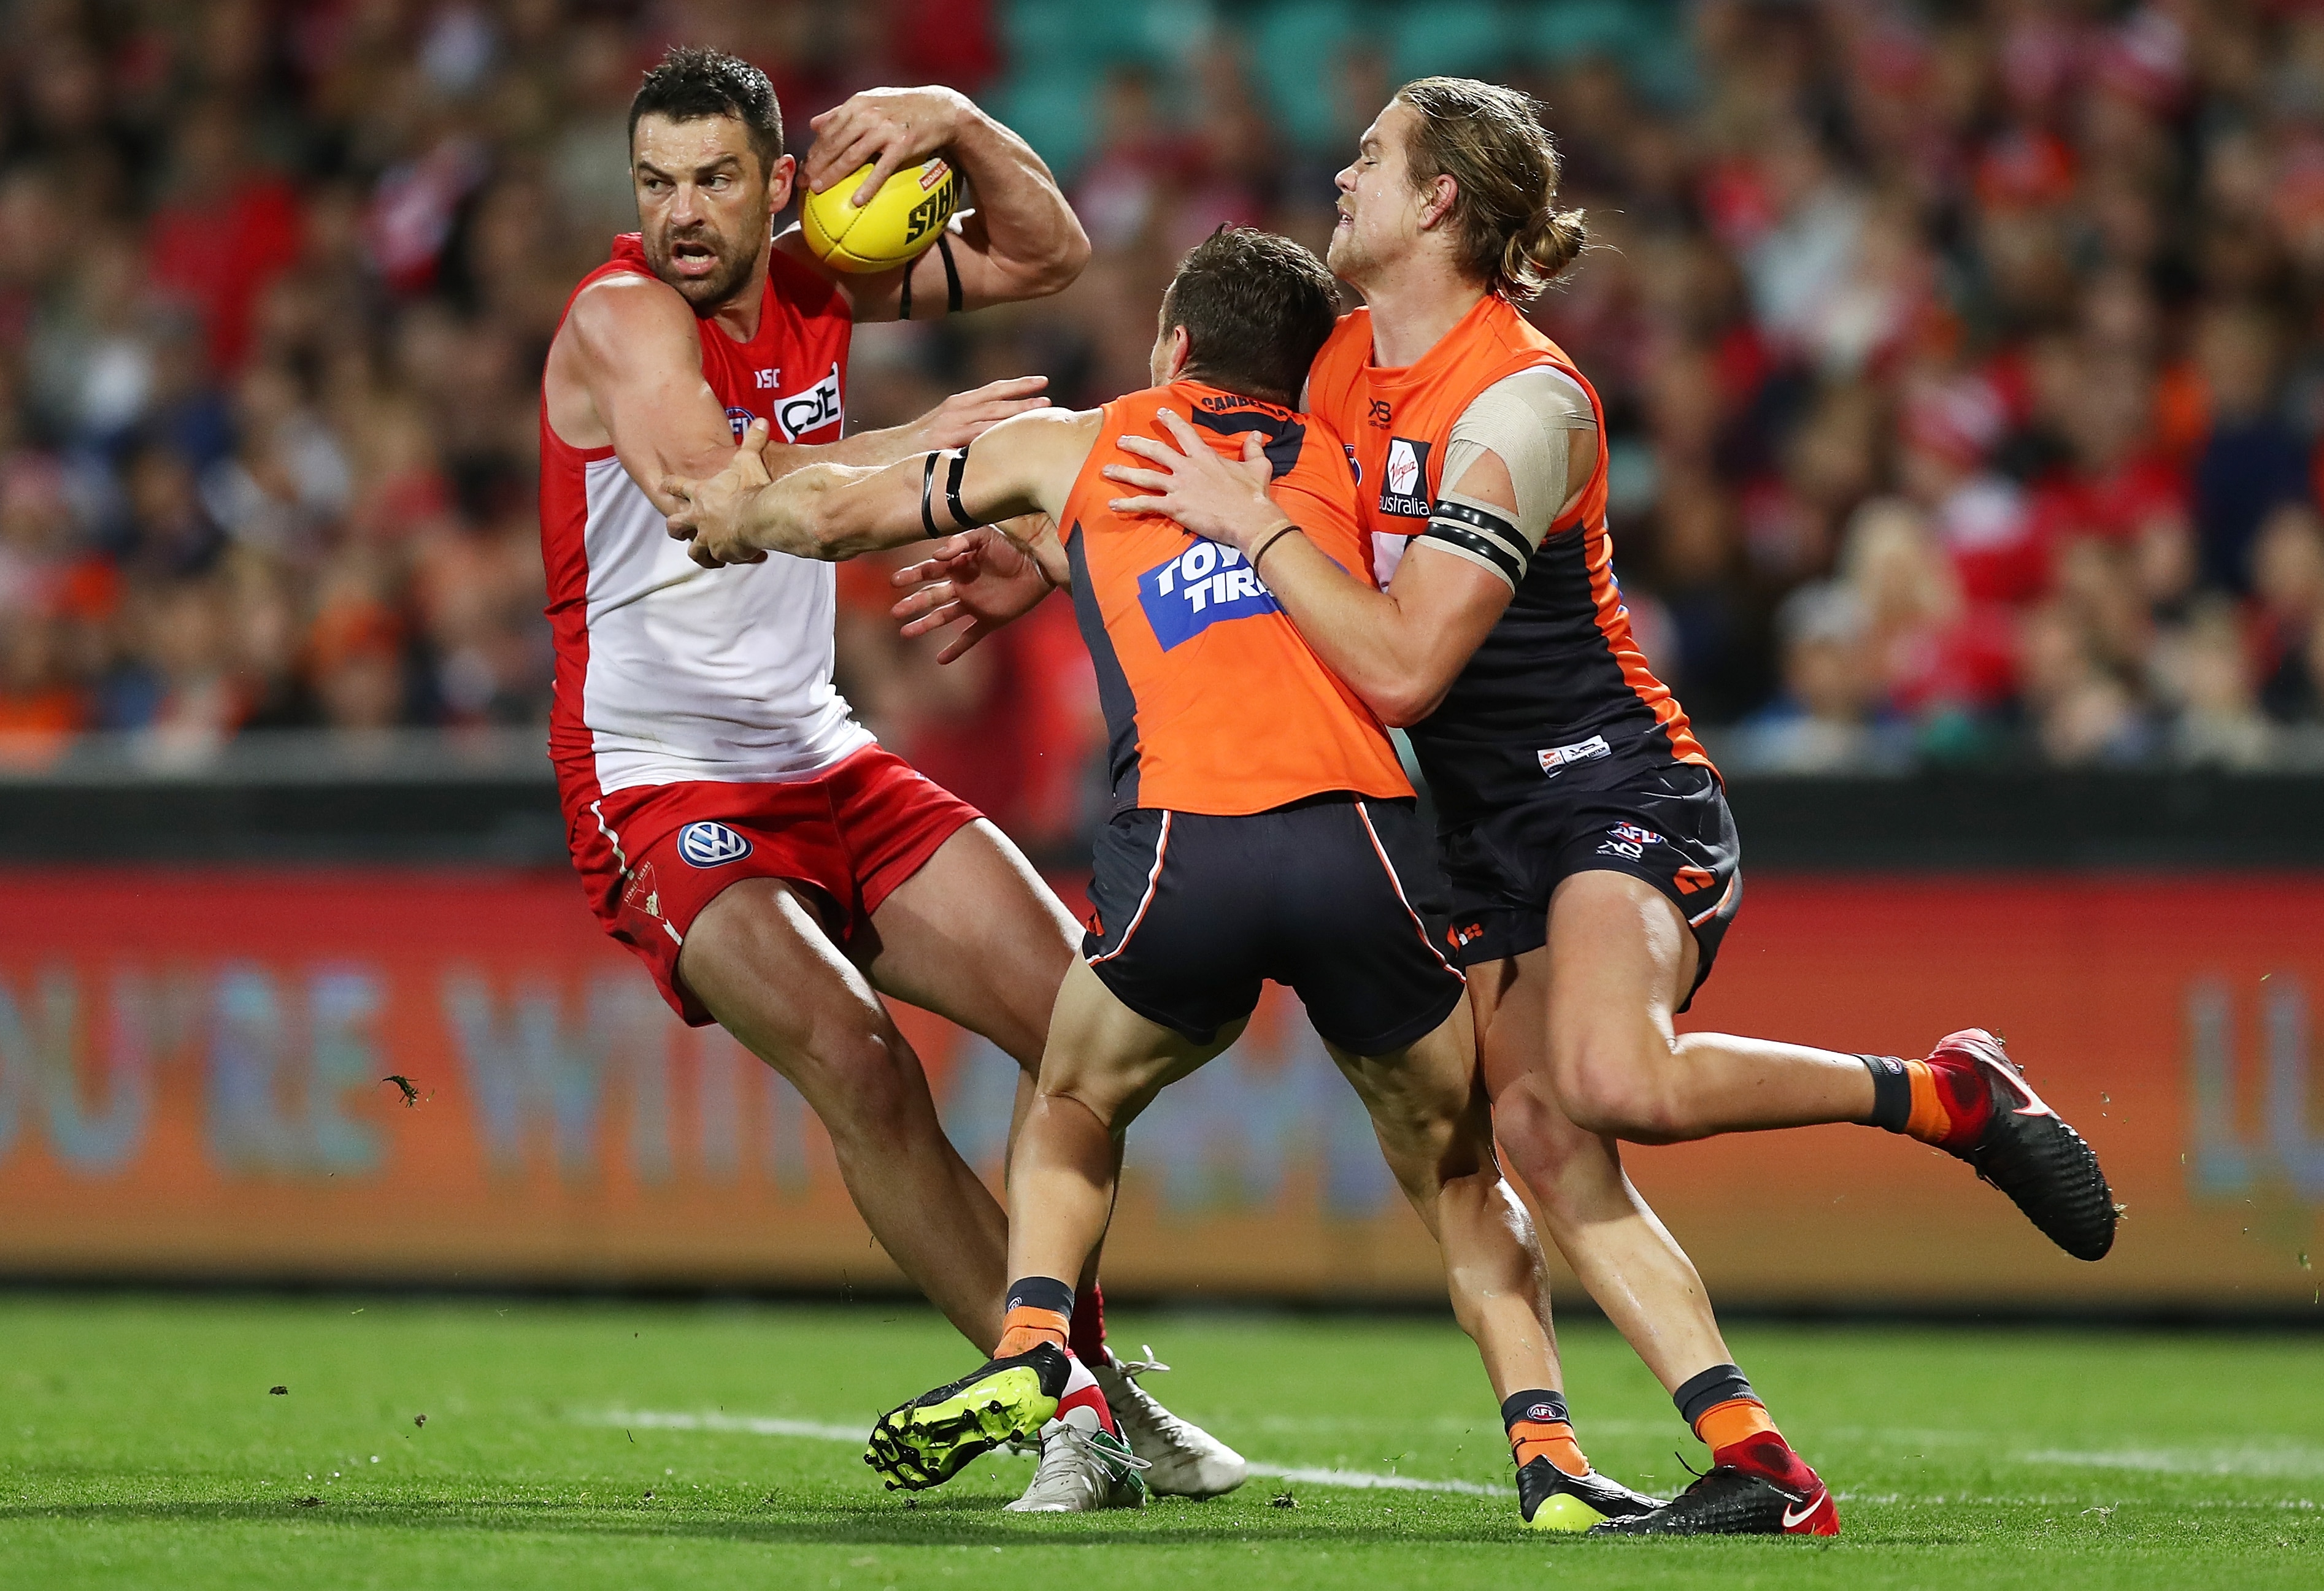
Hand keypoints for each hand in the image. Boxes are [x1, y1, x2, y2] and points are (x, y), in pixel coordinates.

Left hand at [661, 419, 772, 567]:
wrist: (759, 514)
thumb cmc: (751, 487)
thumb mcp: (749, 460)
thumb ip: (753, 441)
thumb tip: (761, 421)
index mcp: (702, 493)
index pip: (675, 486)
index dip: (669, 484)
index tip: (664, 483)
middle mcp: (698, 516)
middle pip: (674, 524)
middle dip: (675, 526)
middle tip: (680, 527)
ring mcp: (707, 536)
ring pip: (691, 549)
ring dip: (697, 550)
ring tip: (706, 551)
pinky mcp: (719, 552)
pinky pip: (714, 561)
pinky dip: (721, 560)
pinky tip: (729, 559)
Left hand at [806, 86, 973, 205]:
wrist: (941, 108)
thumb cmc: (903, 108)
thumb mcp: (871, 102)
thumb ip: (842, 112)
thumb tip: (813, 125)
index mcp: (857, 105)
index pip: (827, 131)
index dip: (812, 151)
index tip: (801, 169)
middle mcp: (867, 115)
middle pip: (834, 144)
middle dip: (815, 165)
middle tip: (804, 185)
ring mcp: (885, 130)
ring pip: (851, 155)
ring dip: (832, 174)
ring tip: (818, 190)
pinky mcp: (902, 145)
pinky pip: (881, 170)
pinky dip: (868, 186)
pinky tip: (856, 201)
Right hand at [889, 523, 1053, 662]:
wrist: (1041, 561)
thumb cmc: (1013, 544)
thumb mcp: (985, 536)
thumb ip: (961, 543)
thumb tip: (936, 555)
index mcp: (960, 565)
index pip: (930, 571)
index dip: (912, 575)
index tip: (895, 582)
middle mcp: (963, 585)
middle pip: (932, 596)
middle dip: (913, 604)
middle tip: (895, 612)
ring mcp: (976, 604)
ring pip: (944, 617)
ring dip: (925, 625)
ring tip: (906, 633)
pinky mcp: (991, 619)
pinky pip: (970, 636)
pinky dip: (956, 648)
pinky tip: (941, 659)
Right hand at [914, 375, 1049, 449]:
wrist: (886, 452)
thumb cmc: (920, 445)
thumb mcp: (946, 429)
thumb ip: (969, 426)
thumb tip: (996, 434)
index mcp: (958, 404)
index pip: (993, 390)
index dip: (1018, 386)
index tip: (1043, 381)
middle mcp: (956, 410)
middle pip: (996, 401)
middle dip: (1024, 398)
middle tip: (1050, 399)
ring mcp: (950, 425)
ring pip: (990, 417)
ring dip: (1017, 414)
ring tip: (1041, 412)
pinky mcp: (944, 442)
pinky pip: (975, 438)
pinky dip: (995, 436)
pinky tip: (1014, 438)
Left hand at [1099, 407, 1286, 551]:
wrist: (1251, 519)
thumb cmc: (1255, 495)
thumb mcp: (1258, 467)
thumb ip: (1254, 449)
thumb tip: (1258, 434)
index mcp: (1205, 456)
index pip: (1184, 433)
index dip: (1171, 421)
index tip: (1159, 413)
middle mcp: (1188, 468)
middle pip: (1156, 451)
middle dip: (1136, 444)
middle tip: (1121, 441)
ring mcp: (1179, 487)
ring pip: (1144, 476)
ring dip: (1123, 472)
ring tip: (1106, 470)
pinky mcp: (1175, 507)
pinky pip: (1146, 504)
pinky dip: (1128, 505)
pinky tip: (1112, 504)